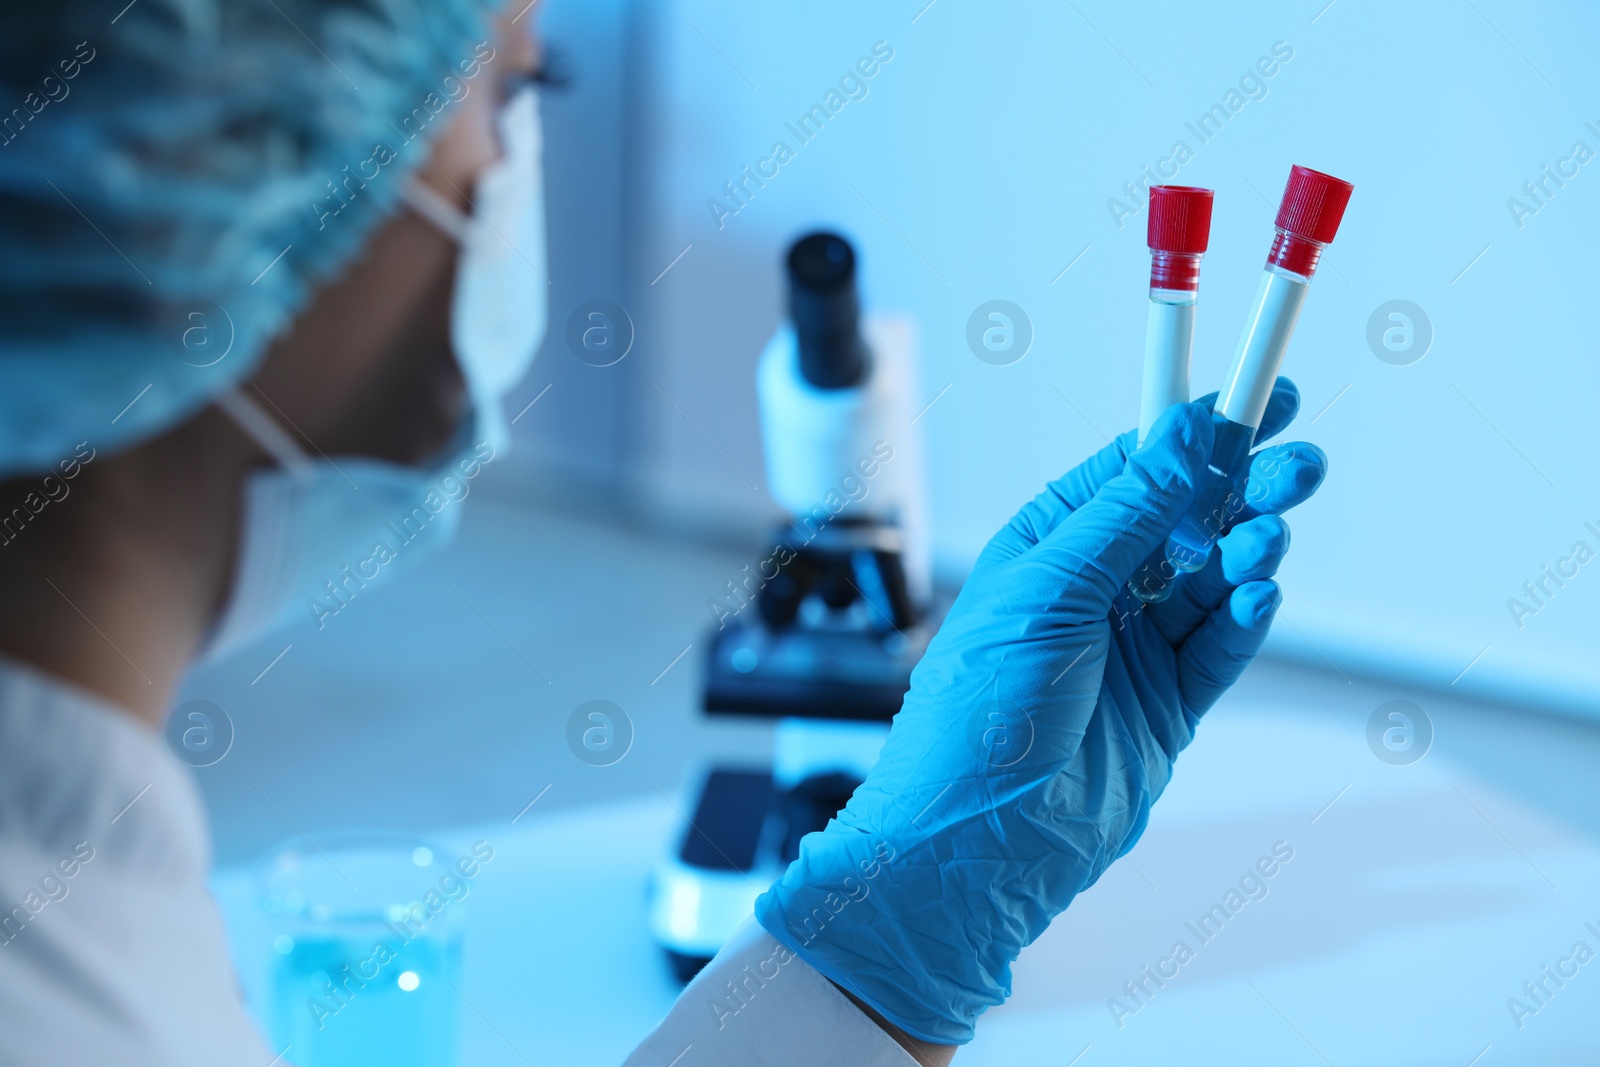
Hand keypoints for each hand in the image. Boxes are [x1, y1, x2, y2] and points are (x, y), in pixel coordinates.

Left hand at [754, 379, 1326, 1043]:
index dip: (1197, 431)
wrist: (976, 845)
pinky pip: (1217, 646)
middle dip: (1242, 489)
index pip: (1134, 469)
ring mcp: (1130, 649)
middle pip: (1185, 520)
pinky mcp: (1165, 706)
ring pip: (1209, 579)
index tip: (1262, 398)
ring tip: (1268, 539)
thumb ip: (1125, 515)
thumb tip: (1182, 435)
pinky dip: (1243, 618)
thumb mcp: (1047, 593)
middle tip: (1299, 466)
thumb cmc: (977, 715)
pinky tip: (1261, 592)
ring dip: (1245, 553)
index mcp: (1046, 546)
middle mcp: (1090, 591)